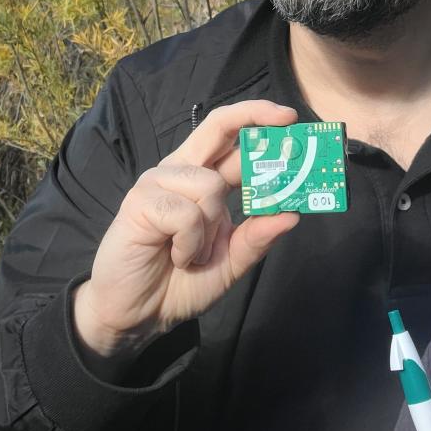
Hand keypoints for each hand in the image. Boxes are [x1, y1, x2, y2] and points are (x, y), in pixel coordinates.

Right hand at [73, 100, 299, 360]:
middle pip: (218, 126)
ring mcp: (158, 182)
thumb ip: (257, 237)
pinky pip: (187, 214)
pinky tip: (176, 256)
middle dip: (254, 116)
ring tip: (193, 253)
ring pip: (211, 185)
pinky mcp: (141, 200)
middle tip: (288, 120)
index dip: (259, 120)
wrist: (138, 314)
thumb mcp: (231, 261)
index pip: (230, 137)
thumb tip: (293, 215)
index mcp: (203, 178)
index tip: (290, 118)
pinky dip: (190, 244)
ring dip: (211, 228)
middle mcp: (182, 171)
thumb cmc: (181, 282)